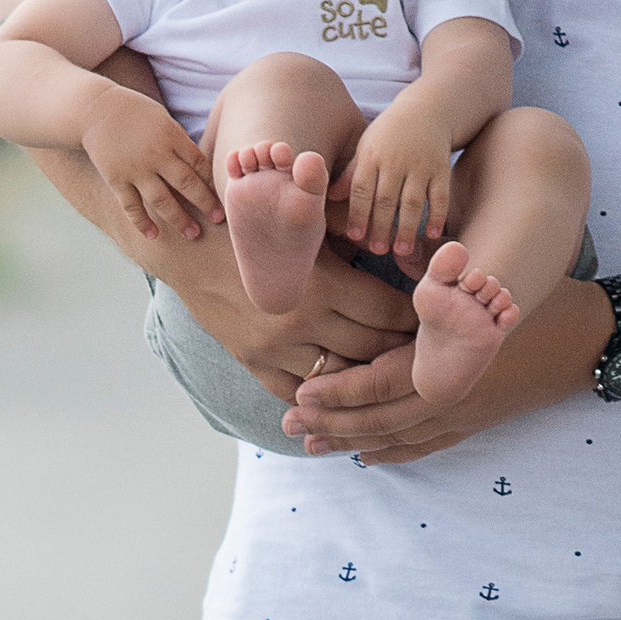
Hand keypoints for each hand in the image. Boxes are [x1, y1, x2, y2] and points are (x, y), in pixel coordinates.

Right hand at [81, 87, 222, 240]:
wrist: (95, 108)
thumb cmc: (136, 112)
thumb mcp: (163, 119)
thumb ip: (180, 142)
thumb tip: (200, 167)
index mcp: (172, 136)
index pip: (199, 164)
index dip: (212, 182)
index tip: (223, 197)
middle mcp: (156, 154)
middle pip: (186, 183)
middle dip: (205, 203)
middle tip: (219, 220)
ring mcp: (135, 168)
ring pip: (162, 200)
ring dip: (179, 219)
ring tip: (193, 234)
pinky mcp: (116, 179)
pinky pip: (131, 205)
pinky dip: (142, 222)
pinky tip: (153, 235)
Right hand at [179, 244, 420, 401]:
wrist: (191, 244)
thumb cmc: (257, 225)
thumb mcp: (306, 225)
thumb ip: (352, 238)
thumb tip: (407, 250)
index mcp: (321, 282)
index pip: (387, 311)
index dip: (414, 316)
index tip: (430, 317)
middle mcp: (301, 321)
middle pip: (372, 349)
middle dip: (401, 350)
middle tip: (424, 350)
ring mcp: (276, 348)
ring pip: (340, 378)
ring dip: (366, 375)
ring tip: (389, 371)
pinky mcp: (253, 363)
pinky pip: (299, 392)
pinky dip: (322, 394)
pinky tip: (343, 390)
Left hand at [281, 276, 607, 458]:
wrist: (591, 339)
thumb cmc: (538, 298)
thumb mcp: (488, 282)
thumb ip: (441, 278)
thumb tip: (395, 257)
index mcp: (448, 362)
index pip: (379, 384)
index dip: (337, 391)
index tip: (300, 393)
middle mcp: (452, 396)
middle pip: (379, 418)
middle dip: (332, 422)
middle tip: (289, 424)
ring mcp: (466, 413)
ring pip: (399, 437)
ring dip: (354, 441)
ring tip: (314, 444)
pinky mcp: (479, 420)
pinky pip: (428, 446)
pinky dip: (396, 453)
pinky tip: (368, 457)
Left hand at [335, 105, 449, 257]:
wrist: (426, 110)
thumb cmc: (389, 133)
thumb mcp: (366, 145)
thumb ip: (351, 172)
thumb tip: (332, 197)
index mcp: (372, 155)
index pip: (362, 189)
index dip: (358, 214)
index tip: (355, 236)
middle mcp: (395, 160)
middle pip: (386, 199)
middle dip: (380, 226)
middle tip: (377, 250)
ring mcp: (420, 165)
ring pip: (413, 201)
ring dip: (406, 228)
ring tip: (400, 250)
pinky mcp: (442, 168)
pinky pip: (440, 196)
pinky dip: (437, 216)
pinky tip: (432, 234)